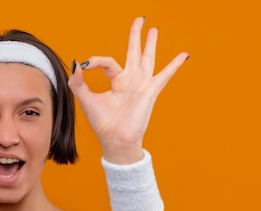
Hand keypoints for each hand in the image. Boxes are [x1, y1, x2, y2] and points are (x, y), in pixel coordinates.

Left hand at [68, 17, 188, 163]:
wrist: (115, 139)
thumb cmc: (102, 124)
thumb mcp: (86, 100)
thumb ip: (78, 83)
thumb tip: (76, 64)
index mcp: (116, 83)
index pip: (108, 62)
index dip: (96, 60)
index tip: (86, 65)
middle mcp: (130, 81)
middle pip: (133, 53)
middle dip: (136, 36)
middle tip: (140, 20)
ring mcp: (141, 85)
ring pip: (147, 59)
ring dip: (151, 44)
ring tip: (154, 29)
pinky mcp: (150, 91)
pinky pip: (165, 75)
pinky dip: (174, 65)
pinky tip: (184, 55)